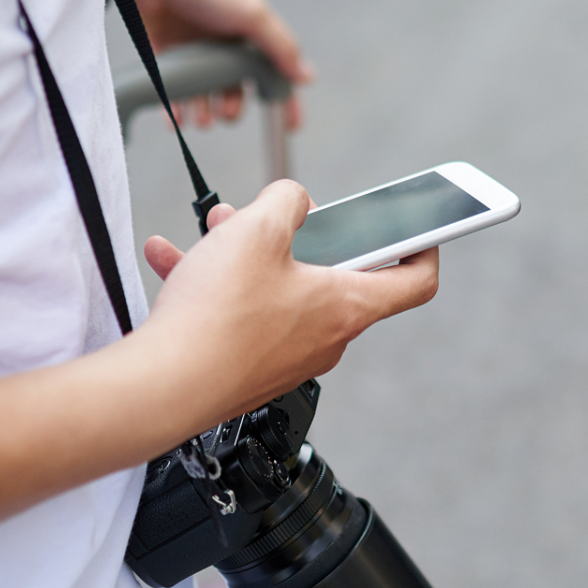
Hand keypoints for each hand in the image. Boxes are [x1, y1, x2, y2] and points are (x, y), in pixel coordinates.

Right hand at [0, 182, 436, 526]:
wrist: (163, 387)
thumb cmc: (218, 321)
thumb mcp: (258, 230)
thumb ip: (287, 200)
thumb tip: (294, 201)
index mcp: (346, 306)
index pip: (413, 281)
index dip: (424, 248)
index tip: (421, 228)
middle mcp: (324, 338)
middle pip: (330, 274)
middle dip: (296, 235)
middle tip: (265, 215)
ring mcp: (285, 357)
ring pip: (276, 289)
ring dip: (245, 254)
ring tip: (212, 232)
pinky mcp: (246, 367)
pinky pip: (239, 314)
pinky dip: (213, 283)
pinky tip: (173, 259)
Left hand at [116, 0, 312, 129]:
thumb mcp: (252, 13)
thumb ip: (280, 47)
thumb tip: (307, 77)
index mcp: (250, 30)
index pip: (274, 70)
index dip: (283, 98)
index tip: (288, 126)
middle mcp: (223, 39)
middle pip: (235, 86)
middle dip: (234, 106)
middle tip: (227, 115)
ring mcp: (193, 45)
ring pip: (204, 90)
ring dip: (204, 110)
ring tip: (200, 119)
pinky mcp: (164, 49)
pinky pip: (172, 86)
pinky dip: (175, 106)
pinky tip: (175, 119)